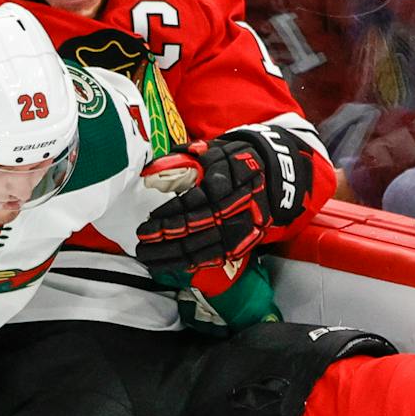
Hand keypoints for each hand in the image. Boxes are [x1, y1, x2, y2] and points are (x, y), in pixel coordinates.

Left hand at [136, 133, 277, 272]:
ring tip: (148, 257)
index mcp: (226, 182)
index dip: (169, 214)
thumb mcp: (211, 151)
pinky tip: (170, 264)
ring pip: (203, 246)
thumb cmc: (234, 161)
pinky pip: (213, 257)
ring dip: (172, 254)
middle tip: (142, 242)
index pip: (193, 202)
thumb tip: (151, 170)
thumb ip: (182, 158)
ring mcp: (240, 228)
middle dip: (166, 237)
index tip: (149, 221)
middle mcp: (234, 207)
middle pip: (196, 226)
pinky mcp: (242, 243)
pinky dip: (190, 262)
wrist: (272, 175)